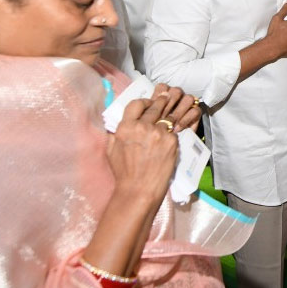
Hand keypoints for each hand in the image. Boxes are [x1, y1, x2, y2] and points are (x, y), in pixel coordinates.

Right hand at [106, 94, 179, 209]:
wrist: (139, 189)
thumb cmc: (124, 173)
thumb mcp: (112, 149)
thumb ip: (117, 132)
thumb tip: (122, 123)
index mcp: (125, 127)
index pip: (136, 104)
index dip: (144, 102)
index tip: (148, 103)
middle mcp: (142, 127)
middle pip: (154, 107)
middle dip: (160, 102)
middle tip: (166, 98)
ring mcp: (158, 133)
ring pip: (167, 117)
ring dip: (169, 115)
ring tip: (172, 112)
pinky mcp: (171, 141)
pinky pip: (174, 131)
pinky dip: (173, 132)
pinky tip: (174, 133)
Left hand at [150, 83, 200, 132]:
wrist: (167, 141)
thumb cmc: (158, 129)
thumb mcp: (150, 120)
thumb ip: (149, 111)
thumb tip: (149, 106)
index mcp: (164, 94)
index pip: (163, 87)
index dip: (159, 97)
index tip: (154, 108)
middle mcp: (177, 96)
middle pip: (177, 91)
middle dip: (169, 105)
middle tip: (162, 117)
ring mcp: (187, 103)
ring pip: (188, 99)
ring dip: (178, 112)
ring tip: (171, 123)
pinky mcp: (196, 112)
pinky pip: (195, 111)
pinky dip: (185, 120)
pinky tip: (177, 127)